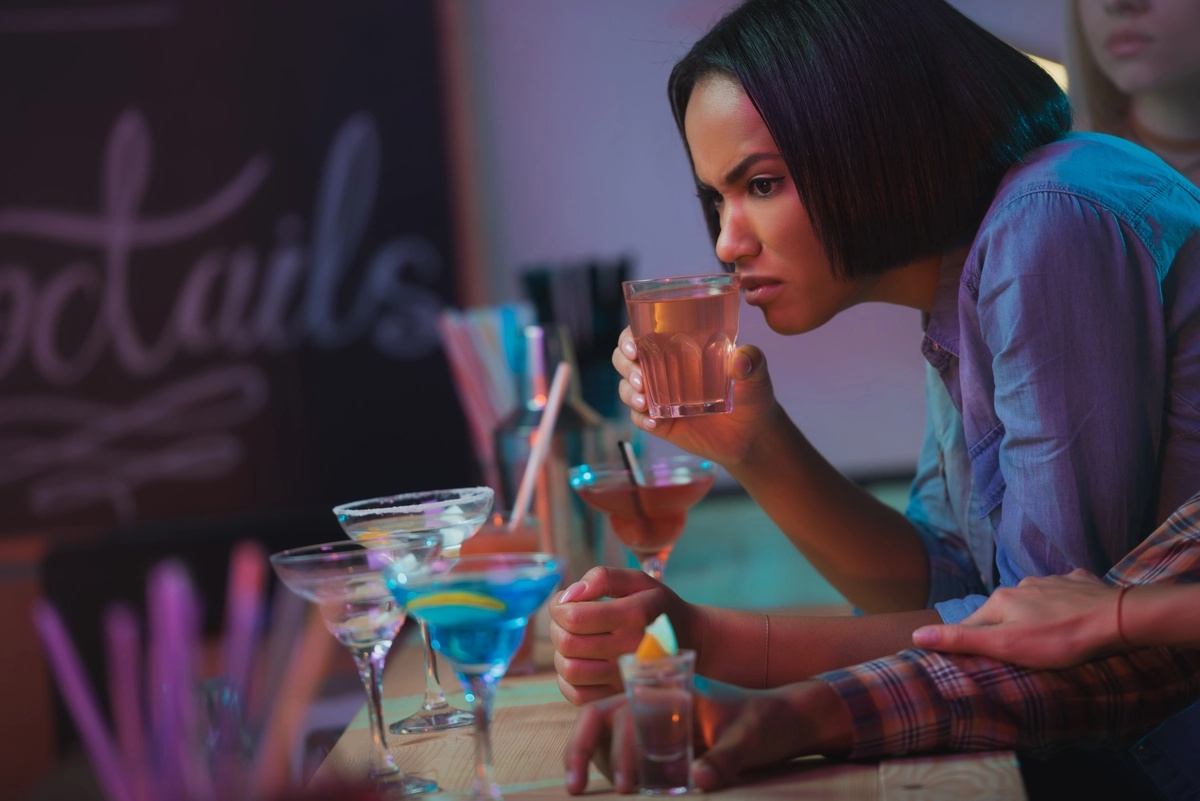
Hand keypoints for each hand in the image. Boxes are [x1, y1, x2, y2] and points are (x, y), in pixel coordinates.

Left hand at [549, 566, 693, 704]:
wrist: (690, 639)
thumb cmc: (657, 606)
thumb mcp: (638, 580)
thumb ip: (603, 577)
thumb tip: (570, 594)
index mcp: (634, 615)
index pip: (574, 617)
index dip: (558, 607)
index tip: (565, 602)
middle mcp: (630, 648)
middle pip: (567, 643)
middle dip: (557, 627)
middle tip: (568, 620)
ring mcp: (625, 675)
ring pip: (569, 670)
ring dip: (561, 653)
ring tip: (573, 640)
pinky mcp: (619, 694)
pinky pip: (578, 695)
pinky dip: (568, 680)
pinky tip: (579, 662)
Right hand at [562, 676, 851, 793]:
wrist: (784, 721)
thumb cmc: (765, 723)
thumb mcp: (751, 741)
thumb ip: (725, 759)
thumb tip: (697, 780)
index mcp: (670, 692)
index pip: (618, 710)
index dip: (604, 743)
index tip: (621, 783)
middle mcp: (654, 702)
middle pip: (599, 719)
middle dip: (580, 750)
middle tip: (575, 789)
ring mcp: (653, 720)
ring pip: (605, 736)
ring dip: (593, 760)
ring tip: (599, 790)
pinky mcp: (659, 740)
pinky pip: (622, 750)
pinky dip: (611, 766)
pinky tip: (622, 785)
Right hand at [613, 328, 780, 466]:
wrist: (752, 435)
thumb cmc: (752, 395)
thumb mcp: (757, 373)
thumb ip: (752, 361)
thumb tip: (740, 359)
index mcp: (679, 347)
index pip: (643, 333)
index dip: (629, 337)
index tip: (633, 346)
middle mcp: (663, 368)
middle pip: (626, 360)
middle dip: (625, 365)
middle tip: (640, 377)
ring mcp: (659, 396)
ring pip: (626, 388)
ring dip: (628, 392)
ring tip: (644, 401)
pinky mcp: (660, 421)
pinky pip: (639, 418)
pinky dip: (640, 418)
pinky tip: (653, 422)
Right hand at [911, 569, 1119, 668]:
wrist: (1116, 618)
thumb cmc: (1060, 639)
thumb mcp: (1006, 646)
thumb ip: (962, 639)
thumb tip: (917, 634)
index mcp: (1001, 601)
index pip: (973, 624)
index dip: (974, 642)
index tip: (983, 659)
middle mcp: (1021, 585)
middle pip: (1004, 611)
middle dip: (1008, 628)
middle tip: (1023, 652)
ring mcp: (1052, 581)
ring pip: (1034, 600)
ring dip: (1035, 615)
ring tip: (1051, 636)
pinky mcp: (1079, 582)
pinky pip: (1064, 591)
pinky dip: (1063, 602)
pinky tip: (1074, 613)